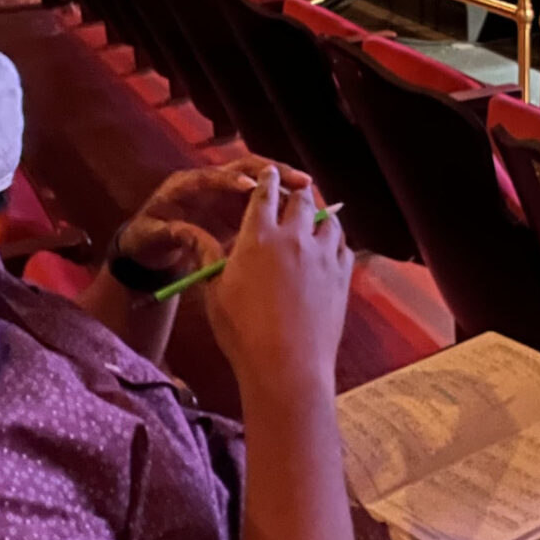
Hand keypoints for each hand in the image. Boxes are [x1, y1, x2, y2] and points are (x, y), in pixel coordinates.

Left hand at [115, 157, 310, 276]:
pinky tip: (303, 214)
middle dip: (273, 172)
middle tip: (300, 182)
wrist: (151, 245)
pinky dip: (283, 204)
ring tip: (310, 195)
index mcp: (184, 185)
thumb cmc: (147, 239)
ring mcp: (226, 192)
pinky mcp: (237, 206)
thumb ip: (169, 234)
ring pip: (260, 181)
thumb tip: (186, 233)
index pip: (209, 177)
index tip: (251, 188)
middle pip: (245, 168)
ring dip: (285, 185)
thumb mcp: (150, 237)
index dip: (229, 180)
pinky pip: (264, 200)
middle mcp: (209, 181)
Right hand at [206, 174, 352, 395]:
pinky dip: (336, 242)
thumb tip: (196, 237)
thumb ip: (209, 258)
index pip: (264, 193)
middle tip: (293, 192)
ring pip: (328, 219)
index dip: (267, 179)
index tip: (269, 173)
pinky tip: (329, 250)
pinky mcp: (342, 276)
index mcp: (258, 235)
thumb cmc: (243, 332)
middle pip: (300, 199)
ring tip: (313, 218)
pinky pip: (344, 247)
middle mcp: (294, 237)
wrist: (287, 365)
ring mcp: (323, 255)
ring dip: (319, 215)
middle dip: (295, 192)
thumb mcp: (213, 293)